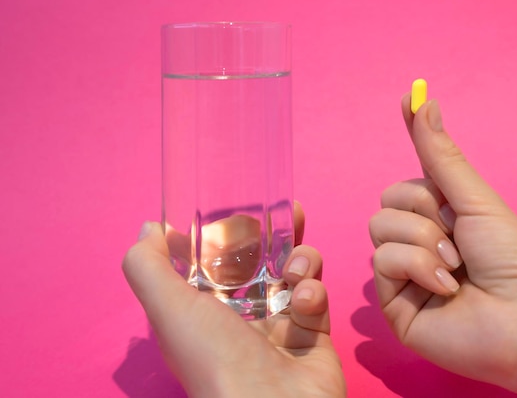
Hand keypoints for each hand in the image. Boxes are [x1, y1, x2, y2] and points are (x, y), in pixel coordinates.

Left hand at [123, 204, 345, 397]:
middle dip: (275, 235)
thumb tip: (149, 229)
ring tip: (295, 268)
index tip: (238, 210)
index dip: (226, 235)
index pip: (214, 262)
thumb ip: (148, 266)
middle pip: (259, 262)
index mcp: (203, 311)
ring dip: (300, 259)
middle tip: (290, 212)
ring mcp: (279, 324)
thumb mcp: (168, 309)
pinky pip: (316, 296)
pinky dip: (313, 291)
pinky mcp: (313, 332)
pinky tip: (305, 301)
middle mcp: (240, 317)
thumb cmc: (215, 360)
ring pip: (294, 273)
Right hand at [369, 96, 516, 396]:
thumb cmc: (512, 257)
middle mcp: (416, 244)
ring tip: (456, 266)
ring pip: (379, 230)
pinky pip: (382, 262)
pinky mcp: (394, 302)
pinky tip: (446, 287)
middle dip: (423, 214)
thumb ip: (439, 155)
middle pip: (386, 204)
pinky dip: (417, 268)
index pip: (406, 182)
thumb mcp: (473, 198)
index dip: (415, 162)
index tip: (411, 101)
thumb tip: (423, 101)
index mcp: (437, 219)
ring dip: (424, 243)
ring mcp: (403, 274)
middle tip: (457, 236)